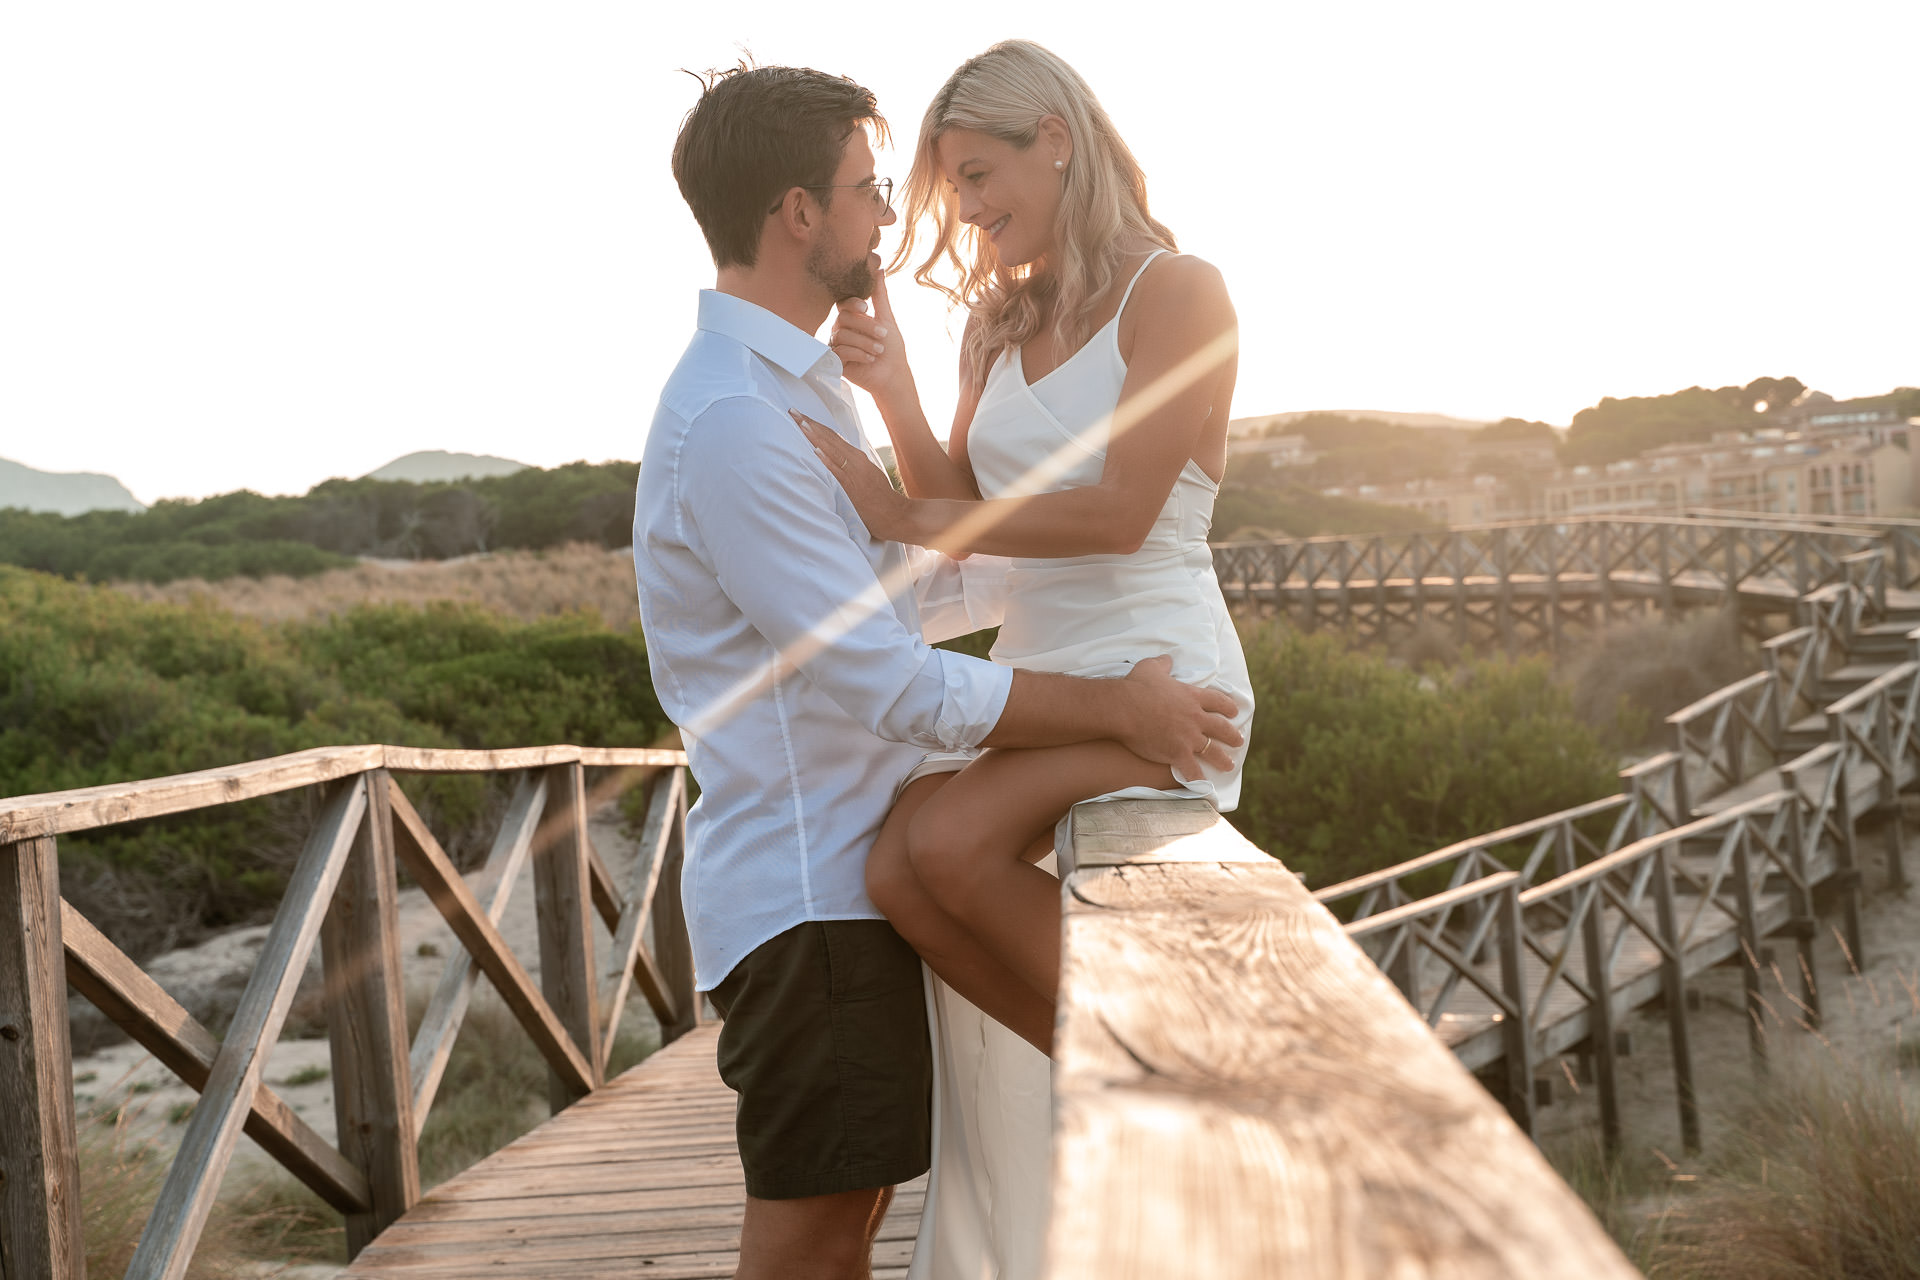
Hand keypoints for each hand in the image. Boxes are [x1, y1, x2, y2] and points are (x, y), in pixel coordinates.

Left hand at [791, 410, 913, 542]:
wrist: (895, 514)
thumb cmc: (880, 498)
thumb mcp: (866, 475)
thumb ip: (851, 466)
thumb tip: (836, 460)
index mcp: (857, 456)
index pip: (832, 436)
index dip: (816, 424)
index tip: (800, 415)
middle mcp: (855, 459)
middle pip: (829, 437)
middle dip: (809, 423)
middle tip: (793, 411)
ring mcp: (854, 472)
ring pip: (831, 449)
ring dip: (815, 435)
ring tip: (800, 423)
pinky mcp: (852, 486)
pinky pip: (837, 471)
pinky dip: (827, 459)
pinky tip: (816, 450)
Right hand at [829, 274, 913, 407]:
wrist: (892, 375)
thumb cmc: (892, 348)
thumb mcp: (887, 318)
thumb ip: (880, 295)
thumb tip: (879, 268)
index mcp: (852, 318)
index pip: (843, 304)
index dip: (852, 304)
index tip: (866, 308)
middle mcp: (841, 330)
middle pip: (843, 319)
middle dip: (866, 326)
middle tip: (883, 335)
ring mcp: (836, 346)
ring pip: (842, 336)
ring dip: (865, 343)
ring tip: (879, 351)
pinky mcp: (835, 362)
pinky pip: (840, 351)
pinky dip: (858, 354)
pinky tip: (870, 360)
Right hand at [1117, 656, 1242, 777]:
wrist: (1124, 708)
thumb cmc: (1136, 686)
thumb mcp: (1151, 667)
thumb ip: (1163, 663)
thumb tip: (1168, 658)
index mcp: (1192, 697)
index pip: (1218, 701)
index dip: (1228, 706)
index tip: (1235, 712)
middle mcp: (1195, 718)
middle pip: (1221, 728)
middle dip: (1232, 735)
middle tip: (1239, 741)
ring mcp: (1188, 737)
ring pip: (1213, 751)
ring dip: (1223, 759)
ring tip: (1229, 765)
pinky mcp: (1177, 753)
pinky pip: (1192, 769)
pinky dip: (1198, 778)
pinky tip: (1203, 785)